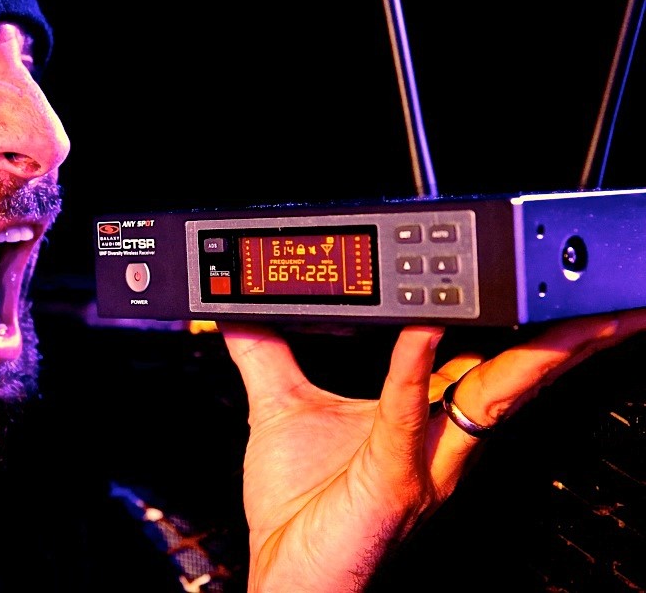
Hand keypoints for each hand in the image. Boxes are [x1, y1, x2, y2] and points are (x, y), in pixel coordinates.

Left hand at [220, 309, 645, 591]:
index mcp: (420, 421)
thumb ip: (266, 353)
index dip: (503, 319)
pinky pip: (405, 414)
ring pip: (492, 397)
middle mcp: (436, 441)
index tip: (523, 278)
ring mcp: (423, 462)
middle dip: (566, 340)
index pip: (474, 358)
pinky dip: (413, 365)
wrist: (286, 576)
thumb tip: (238, 307)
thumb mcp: (279, 409)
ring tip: (577, 319)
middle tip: (604, 301)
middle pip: (512, 377)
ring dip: (538, 356)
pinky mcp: (392, 479)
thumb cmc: (296, 510)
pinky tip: (422, 326)